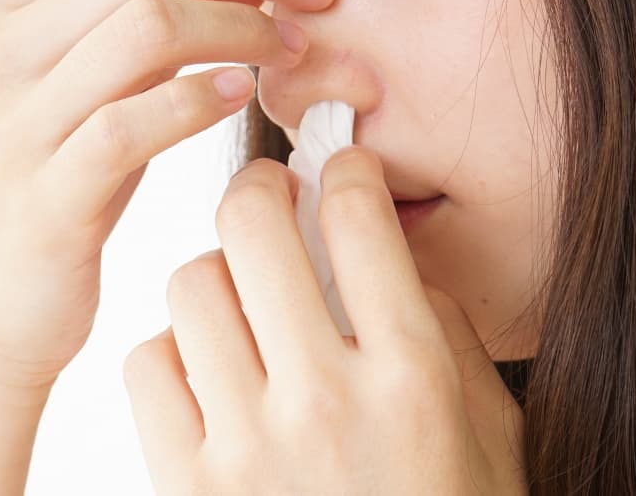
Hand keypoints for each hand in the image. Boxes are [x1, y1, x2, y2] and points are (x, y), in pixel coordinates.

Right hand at [0, 0, 341, 390]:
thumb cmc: (52, 189)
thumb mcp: (78, 88)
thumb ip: (131, 20)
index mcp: (0, 6)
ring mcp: (13, 123)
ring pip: (147, 26)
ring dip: (242, 26)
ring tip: (296, 46)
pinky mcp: (43, 195)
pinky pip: (134, 123)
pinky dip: (202, 99)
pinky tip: (247, 96)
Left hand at [122, 150, 527, 493]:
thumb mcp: (487, 434)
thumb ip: (443, 335)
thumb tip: (386, 254)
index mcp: (411, 379)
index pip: (357, 222)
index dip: (342, 171)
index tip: (337, 170)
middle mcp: (323, 401)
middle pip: (251, 226)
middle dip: (257, 189)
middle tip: (267, 198)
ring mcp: (246, 444)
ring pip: (190, 285)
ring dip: (214, 274)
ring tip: (239, 297)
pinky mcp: (187, 483)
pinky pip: (148, 363)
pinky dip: (171, 351)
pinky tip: (207, 370)